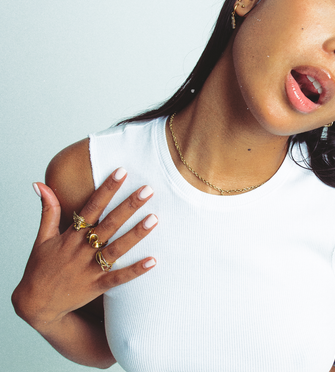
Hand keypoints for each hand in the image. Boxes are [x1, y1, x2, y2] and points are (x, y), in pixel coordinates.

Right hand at [12, 168, 157, 329]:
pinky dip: (134, 271)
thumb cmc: (40, 267)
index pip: (92, 207)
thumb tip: (41, 183)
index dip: (107, 189)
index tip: (122, 172)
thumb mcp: (42, 237)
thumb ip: (48, 210)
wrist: (35, 305)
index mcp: (70, 235)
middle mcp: (81, 250)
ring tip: (155, 219)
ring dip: (136, 234)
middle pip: (109, 224)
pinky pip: (118, 279)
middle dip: (129, 206)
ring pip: (116, 249)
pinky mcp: (96, 287)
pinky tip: (153, 261)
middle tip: (148, 190)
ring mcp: (89, 269)